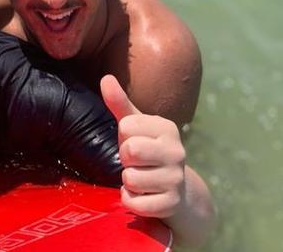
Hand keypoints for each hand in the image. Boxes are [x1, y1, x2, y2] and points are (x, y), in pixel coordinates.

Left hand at [100, 74, 185, 218]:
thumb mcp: (134, 126)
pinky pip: (134, 202)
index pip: (126, 126)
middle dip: (124, 159)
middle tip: (134, 162)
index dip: (124, 137)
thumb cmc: (147, 152)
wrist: (176, 191)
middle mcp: (176, 151)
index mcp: (166, 128)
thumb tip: (106, 78)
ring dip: (127, 181)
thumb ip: (119, 103)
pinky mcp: (170, 203)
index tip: (135, 142)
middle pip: (130, 151)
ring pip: (130, 178)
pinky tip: (141, 195)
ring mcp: (176, 179)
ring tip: (139, 178)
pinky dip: (130, 200)